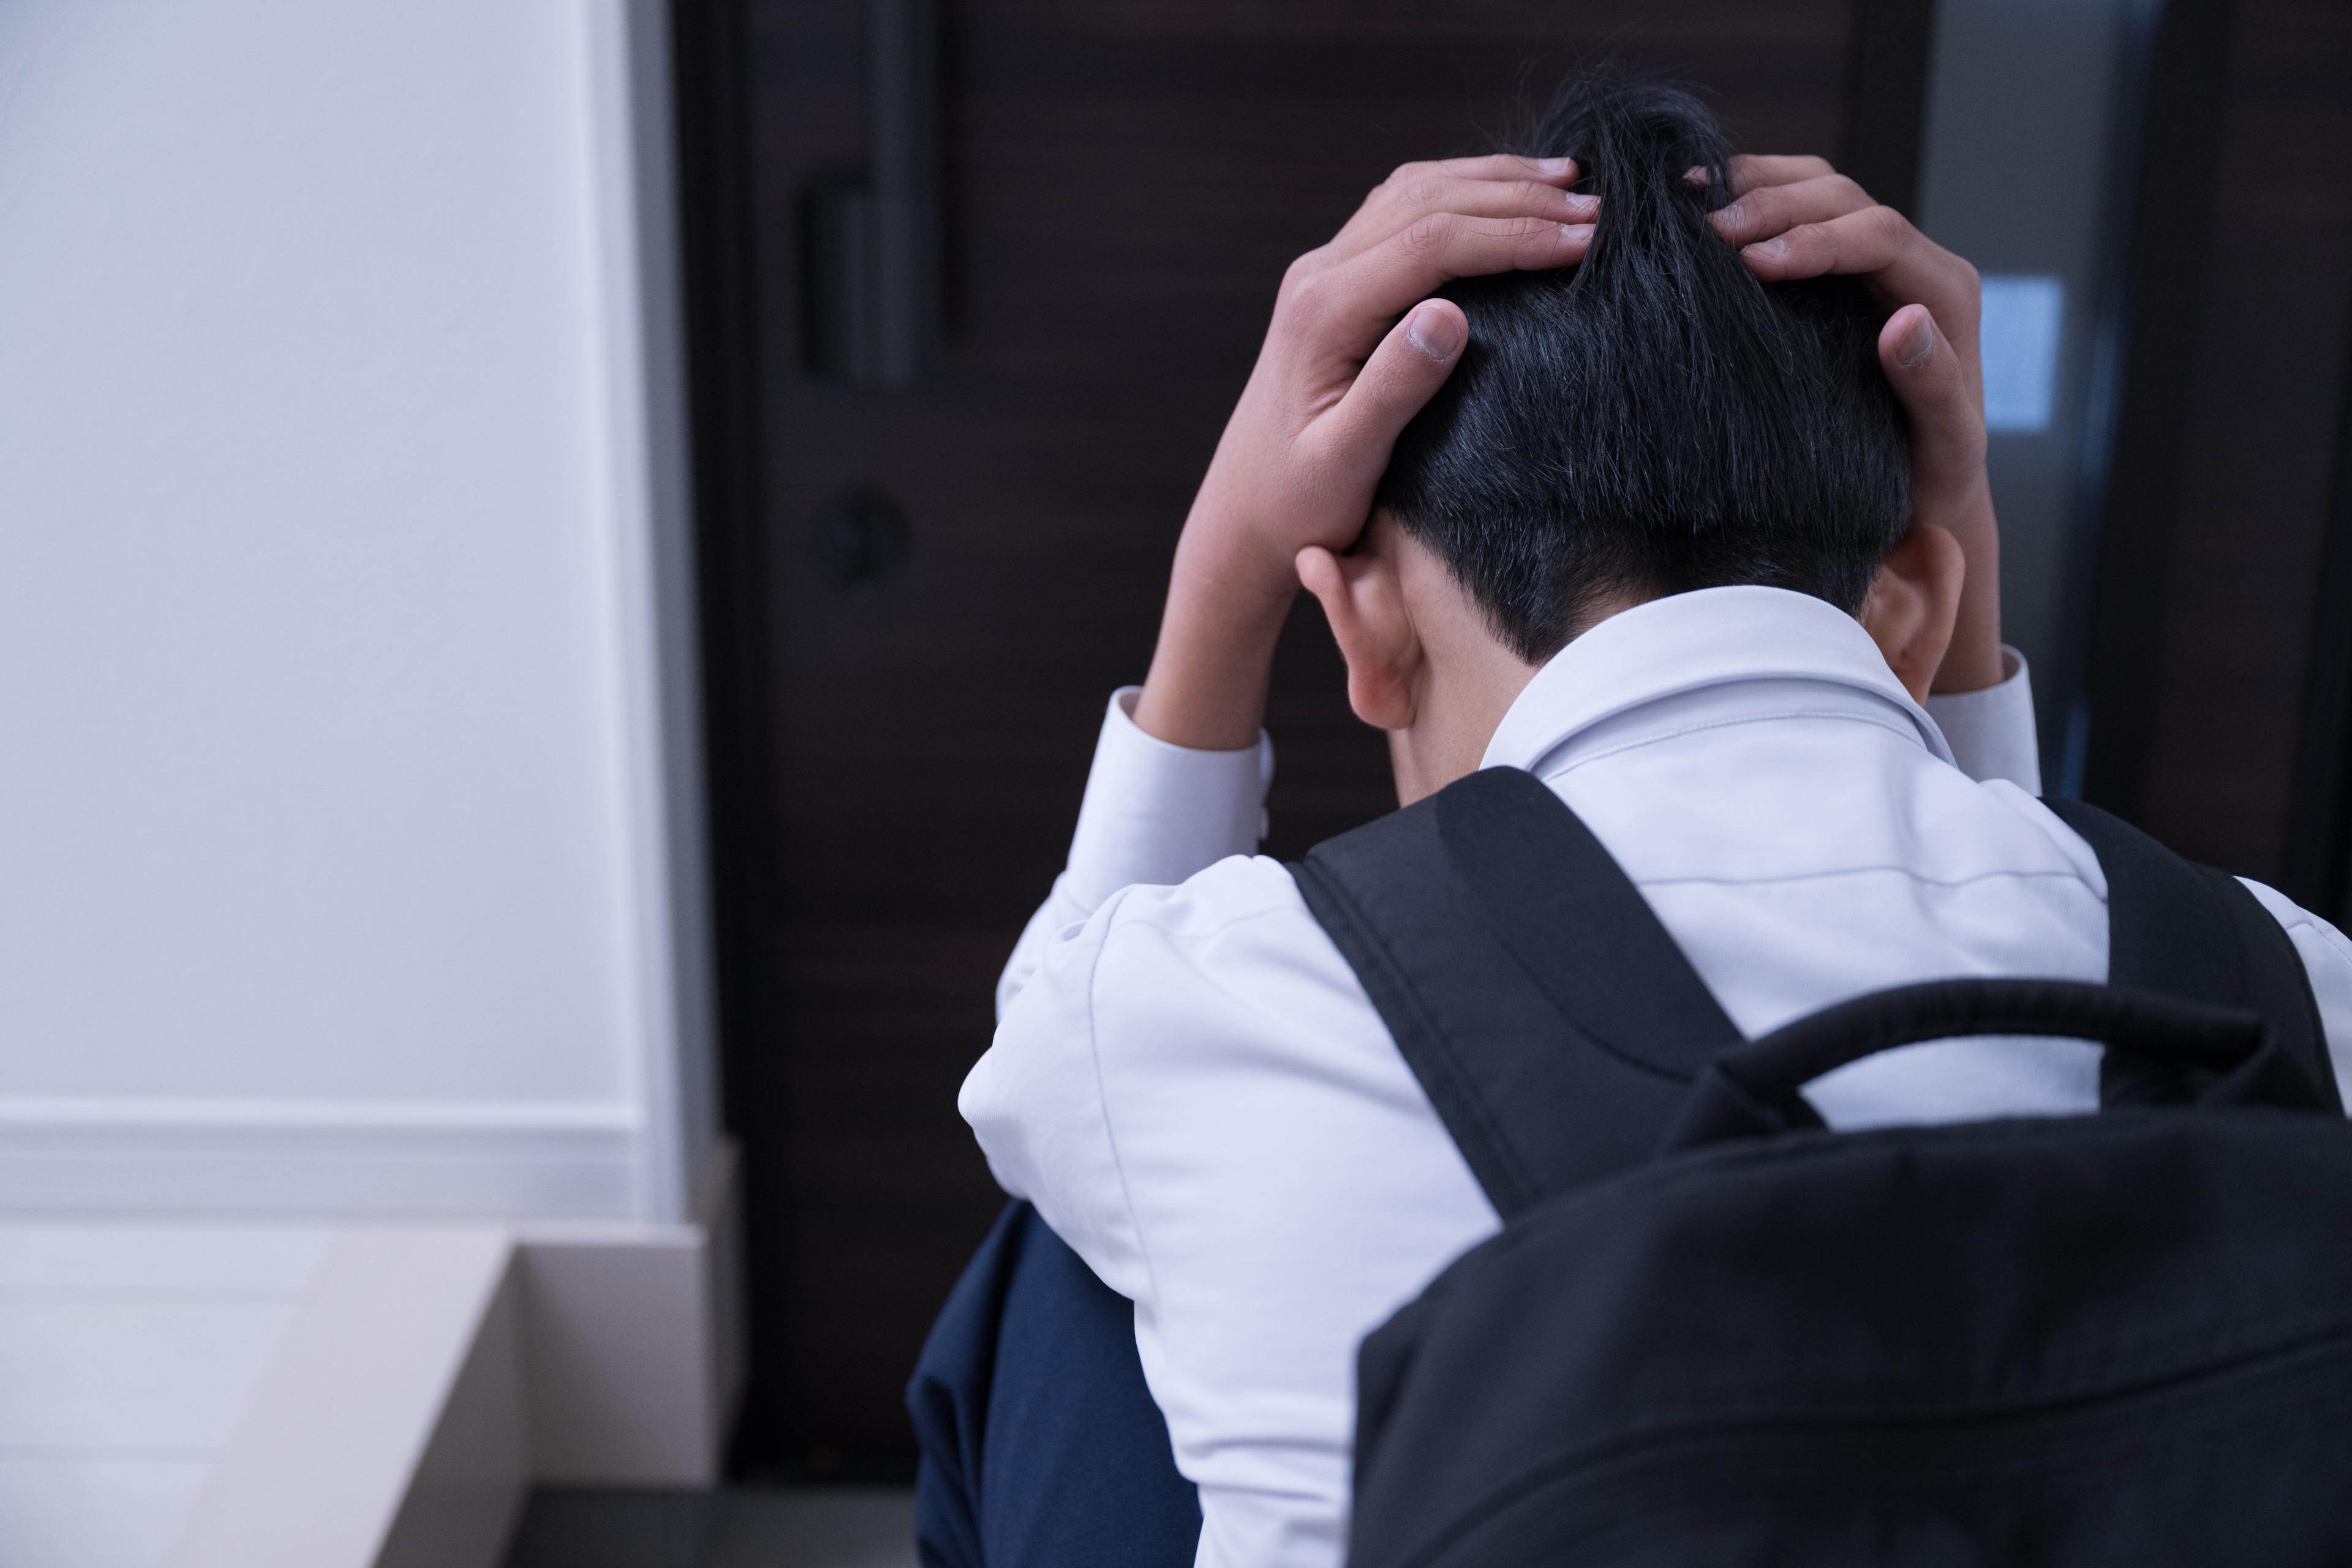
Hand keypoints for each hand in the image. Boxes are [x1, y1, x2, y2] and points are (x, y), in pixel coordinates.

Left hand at [1132, 157, 1596, 748]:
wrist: (1244, 513)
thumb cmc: (1299, 503)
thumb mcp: (1346, 462)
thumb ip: (1394, 389)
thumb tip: (1450, 314)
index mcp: (1323, 312)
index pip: (1432, 243)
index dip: (1515, 233)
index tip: (1586, 239)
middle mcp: (1317, 276)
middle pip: (1427, 201)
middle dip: (1518, 199)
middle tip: (1600, 208)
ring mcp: (1323, 272)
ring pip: (1415, 192)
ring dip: (1493, 183)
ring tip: (1569, 184)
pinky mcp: (1335, 281)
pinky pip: (1403, 211)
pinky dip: (1463, 195)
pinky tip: (1509, 199)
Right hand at [1709, 158, 2001, 693]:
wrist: (1920, 491)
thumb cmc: (1930, 476)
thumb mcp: (1945, 444)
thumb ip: (1934, 385)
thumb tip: (1907, 320)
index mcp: (1944, 291)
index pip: (1878, 236)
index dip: (1812, 238)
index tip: (1749, 258)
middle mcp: (1913, 262)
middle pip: (1842, 196)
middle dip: (1772, 203)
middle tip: (1702, 226)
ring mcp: (1873, 260)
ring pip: (1816, 188)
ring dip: (1754, 185)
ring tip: (1688, 200)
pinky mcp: (1837, 270)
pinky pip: (1795, 212)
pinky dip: (1749, 198)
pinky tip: (1699, 209)